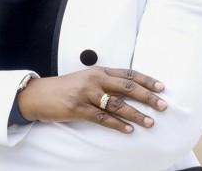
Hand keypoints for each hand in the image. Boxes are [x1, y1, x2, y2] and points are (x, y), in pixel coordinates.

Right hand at [17, 67, 167, 133]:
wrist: (39, 94)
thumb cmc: (65, 87)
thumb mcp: (87, 79)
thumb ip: (105, 82)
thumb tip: (128, 90)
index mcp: (99, 71)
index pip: (128, 74)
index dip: (146, 80)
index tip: (162, 87)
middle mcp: (95, 80)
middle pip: (127, 87)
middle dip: (148, 97)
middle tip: (163, 105)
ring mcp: (87, 94)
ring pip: (117, 104)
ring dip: (136, 114)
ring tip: (150, 122)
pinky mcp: (78, 108)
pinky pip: (102, 118)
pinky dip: (117, 125)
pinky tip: (128, 130)